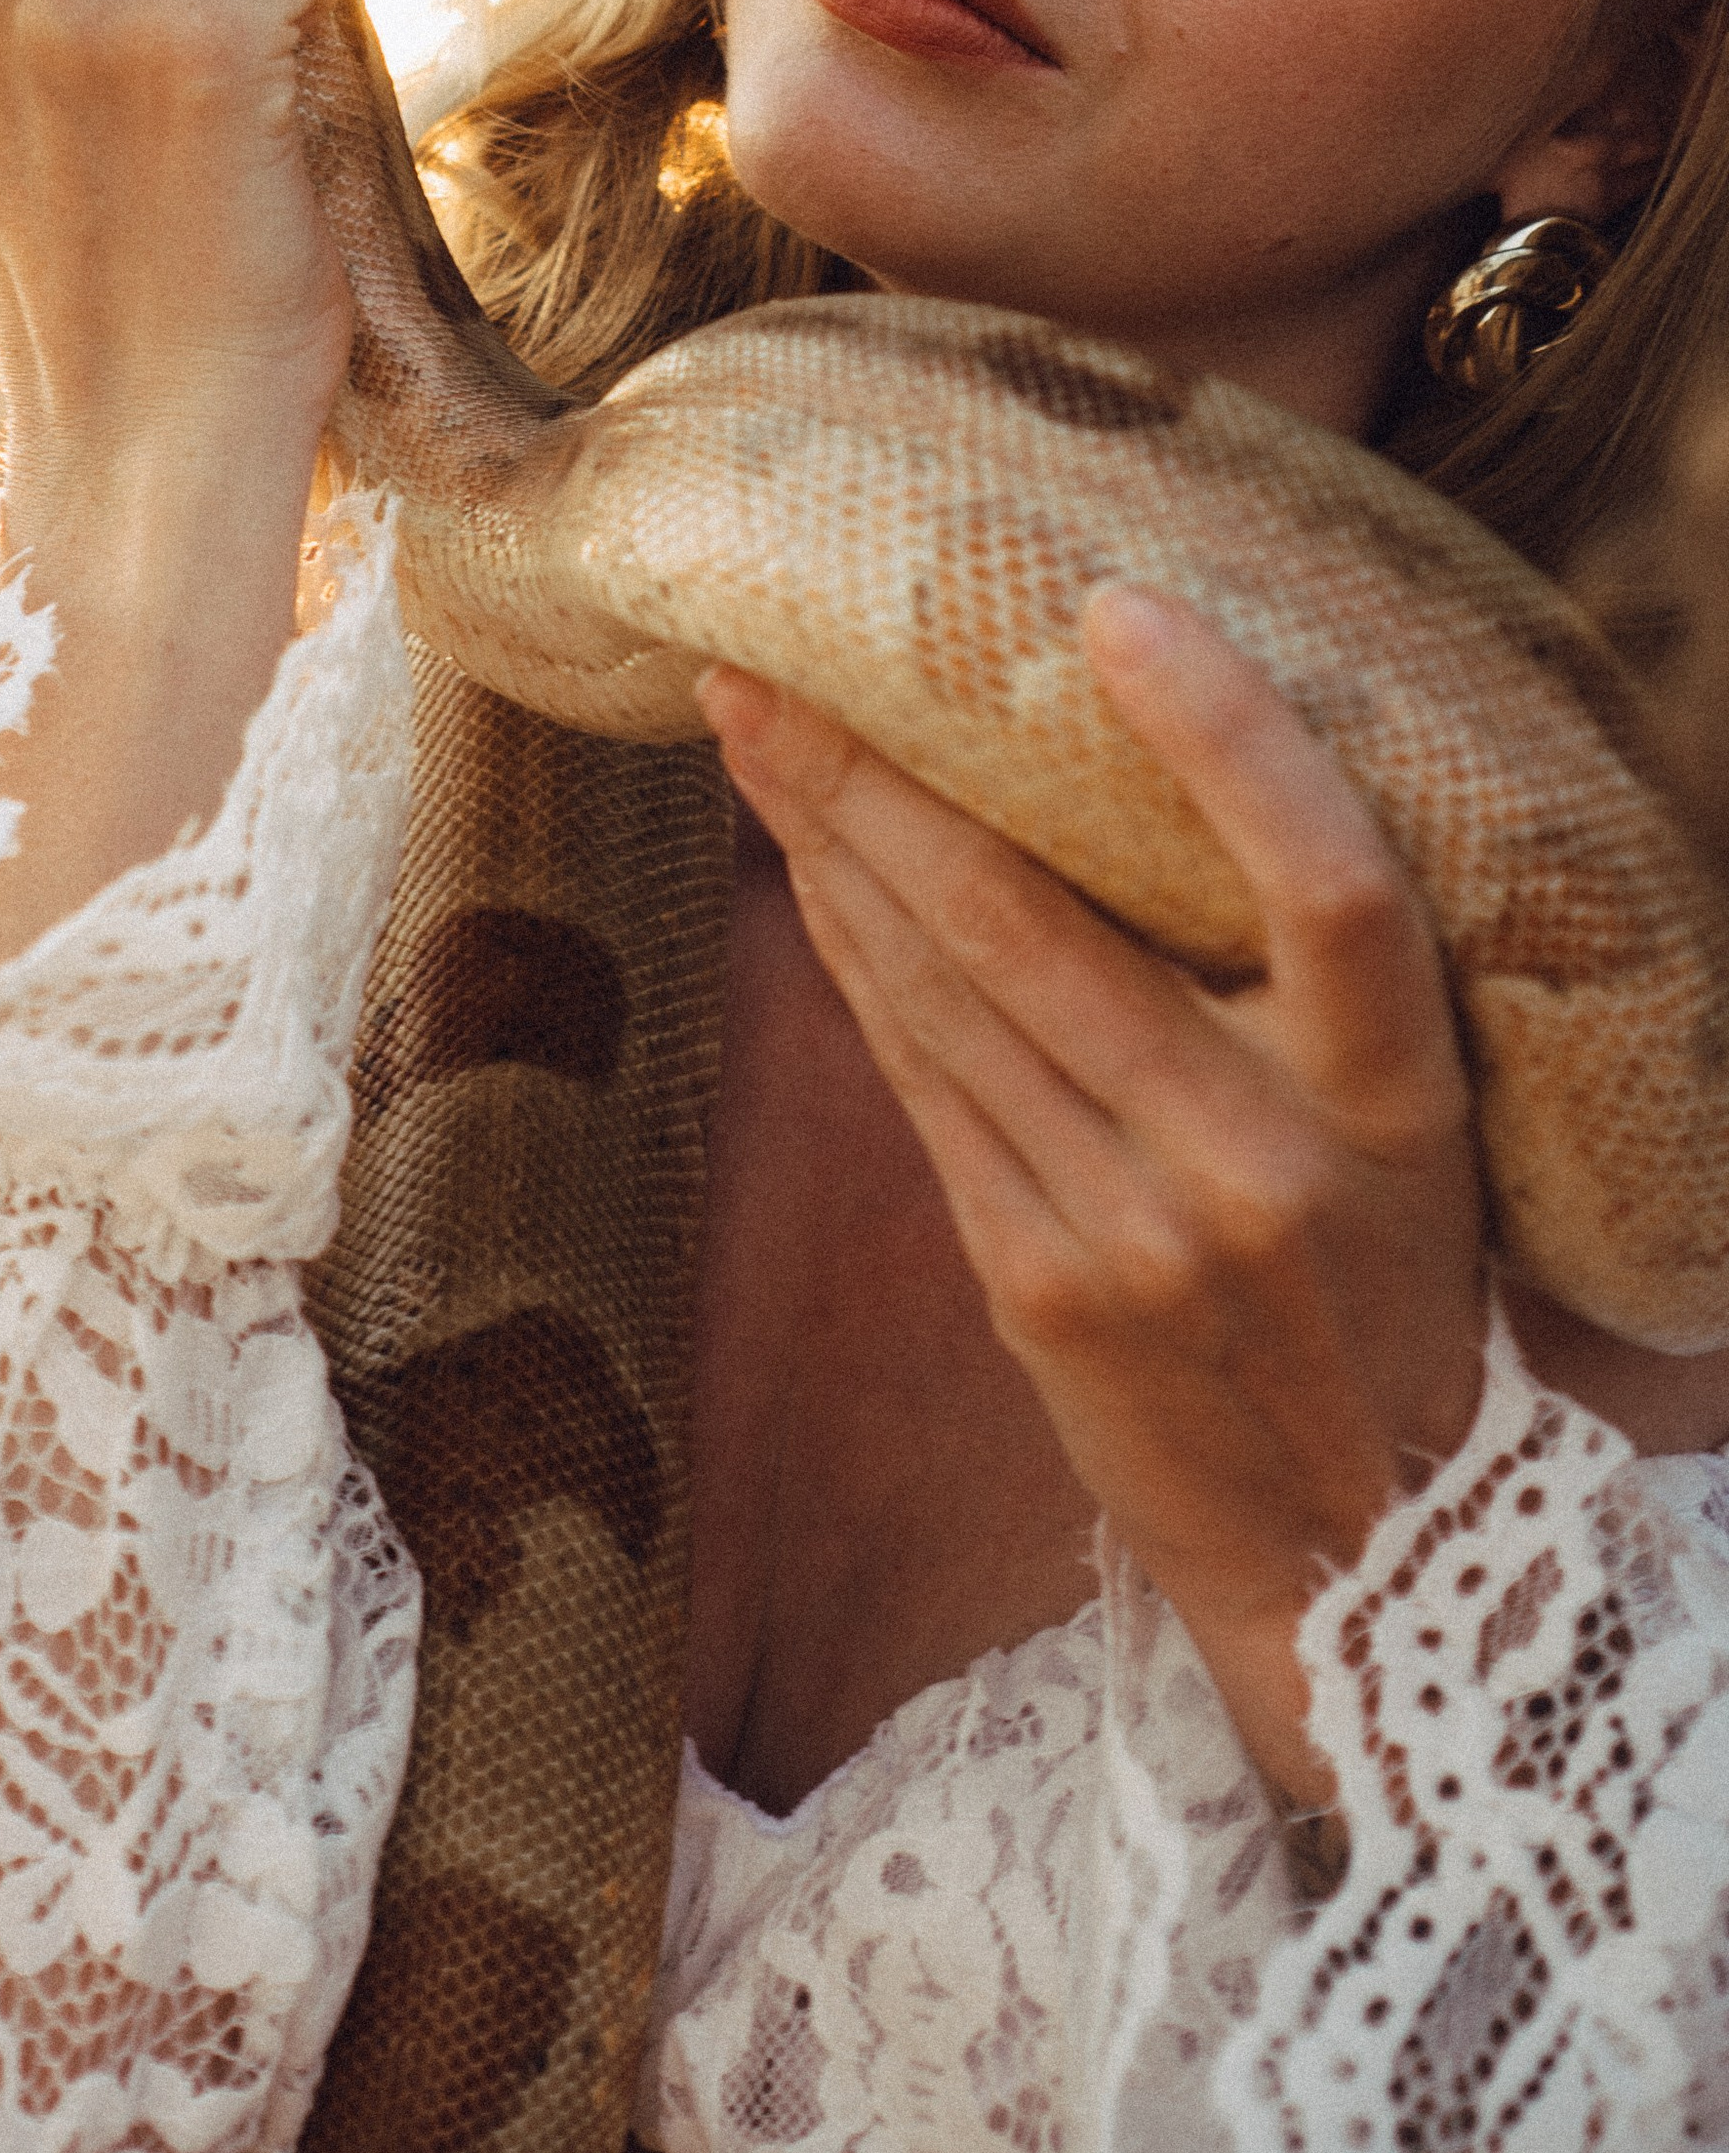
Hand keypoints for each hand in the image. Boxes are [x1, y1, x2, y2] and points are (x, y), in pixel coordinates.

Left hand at [699, 584, 1486, 1812]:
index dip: (1230, 742)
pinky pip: (918, 1078)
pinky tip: (803, 871)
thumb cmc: (1382, 1271)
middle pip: (1037, 922)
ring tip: (748, 728)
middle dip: (880, 776)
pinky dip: (852, 956)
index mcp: (1393, 1096)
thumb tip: (1110, 750)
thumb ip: (1296, 971)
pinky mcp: (1033, 1287)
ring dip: (826, 845)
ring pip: (942, 990)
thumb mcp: (1403, 1117)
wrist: (1360, 1543)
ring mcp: (1132, 1231)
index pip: (1332, 885)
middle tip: (767, 655)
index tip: (1116, 609)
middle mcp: (1258, 1160)